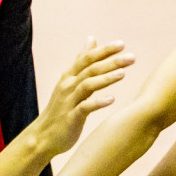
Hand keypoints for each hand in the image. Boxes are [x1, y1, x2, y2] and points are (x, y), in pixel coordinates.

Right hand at [34, 38, 132, 156]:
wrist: (43, 136)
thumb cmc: (61, 108)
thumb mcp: (70, 81)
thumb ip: (81, 61)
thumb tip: (92, 39)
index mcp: (69, 77)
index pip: (87, 58)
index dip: (104, 51)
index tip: (122, 44)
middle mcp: (68, 86)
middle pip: (90, 69)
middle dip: (111, 62)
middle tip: (131, 58)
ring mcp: (69, 101)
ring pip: (87, 85)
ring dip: (105, 78)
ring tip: (123, 74)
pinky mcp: (71, 118)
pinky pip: (85, 107)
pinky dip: (98, 102)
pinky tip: (112, 99)